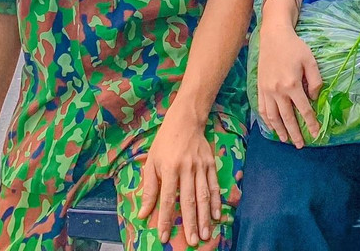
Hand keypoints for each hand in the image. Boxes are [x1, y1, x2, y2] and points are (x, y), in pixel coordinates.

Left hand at [138, 109, 221, 247]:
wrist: (186, 120)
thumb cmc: (165, 142)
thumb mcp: (151, 162)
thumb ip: (149, 188)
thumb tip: (143, 213)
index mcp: (169, 168)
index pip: (166, 199)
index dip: (164, 219)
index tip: (164, 236)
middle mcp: (187, 168)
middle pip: (189, 200)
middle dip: (190, 223)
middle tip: (193, 241)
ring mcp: (201, 166)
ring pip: (204, 195)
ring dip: (205, 216)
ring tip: (206, 234)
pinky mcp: (211, 163)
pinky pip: (215, 185)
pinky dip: (217, 201)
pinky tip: (217, 215)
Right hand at [256, 17, 322, 147]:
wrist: (273, 36)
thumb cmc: (295, 47)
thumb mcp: (311, 61)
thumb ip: (315, 81)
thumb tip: (314, 98)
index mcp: (292, 84)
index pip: (304, 109)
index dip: (311, 123)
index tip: (316, 133)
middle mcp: (278, 91)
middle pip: (287, 118)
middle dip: (295, 133)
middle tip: (300, 145)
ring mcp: (267, 90)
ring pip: (273, 116)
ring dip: (280, 130)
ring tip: (286, 140)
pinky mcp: (260, 88)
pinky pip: (263, 108)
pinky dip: (267, 120)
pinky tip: (272, 126)